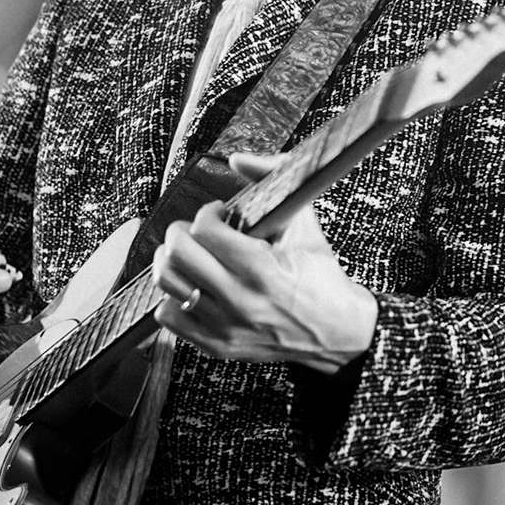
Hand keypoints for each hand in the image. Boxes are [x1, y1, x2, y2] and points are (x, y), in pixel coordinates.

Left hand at [152, 153, 378, 374]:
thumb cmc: (320, 276)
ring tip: (190, 254)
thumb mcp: (304, 224)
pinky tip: (194, 286)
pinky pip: (169, 316)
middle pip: (178, 254)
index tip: (220, 214)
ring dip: (172, 261)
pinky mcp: (217, 345)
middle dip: (182, 231)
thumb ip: (274, 180)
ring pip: (168, 283)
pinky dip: (174, 296)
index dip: (208, 212)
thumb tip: (239, 159)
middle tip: (197, 231)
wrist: (336, 331)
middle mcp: (240, 300)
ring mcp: (226, 326)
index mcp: (262, 269)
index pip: (205, 229)